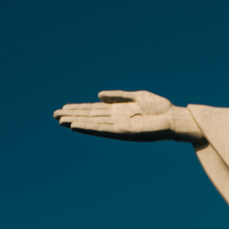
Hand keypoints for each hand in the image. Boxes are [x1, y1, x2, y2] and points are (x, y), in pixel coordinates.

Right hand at [53, 90, 200, 142]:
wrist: (174, 118)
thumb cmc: (159, 108)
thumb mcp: (136, 97)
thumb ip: (118, 96)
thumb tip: (98, 96)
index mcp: (118, 111)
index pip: (94, 110)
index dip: (79, 109)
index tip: (64, 108)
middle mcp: (116, 120)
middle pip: (90, 117)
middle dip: (73, 115)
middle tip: (54, 115)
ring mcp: (119, 127)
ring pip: (93, 124)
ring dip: (76, 122)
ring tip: (60, 121)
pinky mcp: (124, 132)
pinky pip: (103, 130)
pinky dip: (89, 128)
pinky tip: (77, 126)